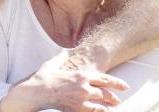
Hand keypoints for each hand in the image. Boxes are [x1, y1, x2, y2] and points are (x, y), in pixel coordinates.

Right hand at [0, 51, 128, 111]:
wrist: (34, 94)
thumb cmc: (42, 79)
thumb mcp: (51, 64)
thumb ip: (60, 57)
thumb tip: (63, 51)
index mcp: (81, 75)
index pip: (104, 79)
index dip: (116, 83)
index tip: (124, 86)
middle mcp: (84, 88)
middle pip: (105, 93)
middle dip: (114, 96)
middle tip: (118, 98)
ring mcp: (81, 100)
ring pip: (101, 104)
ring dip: (108, 106)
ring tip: (112, 107)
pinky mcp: (75, 110)